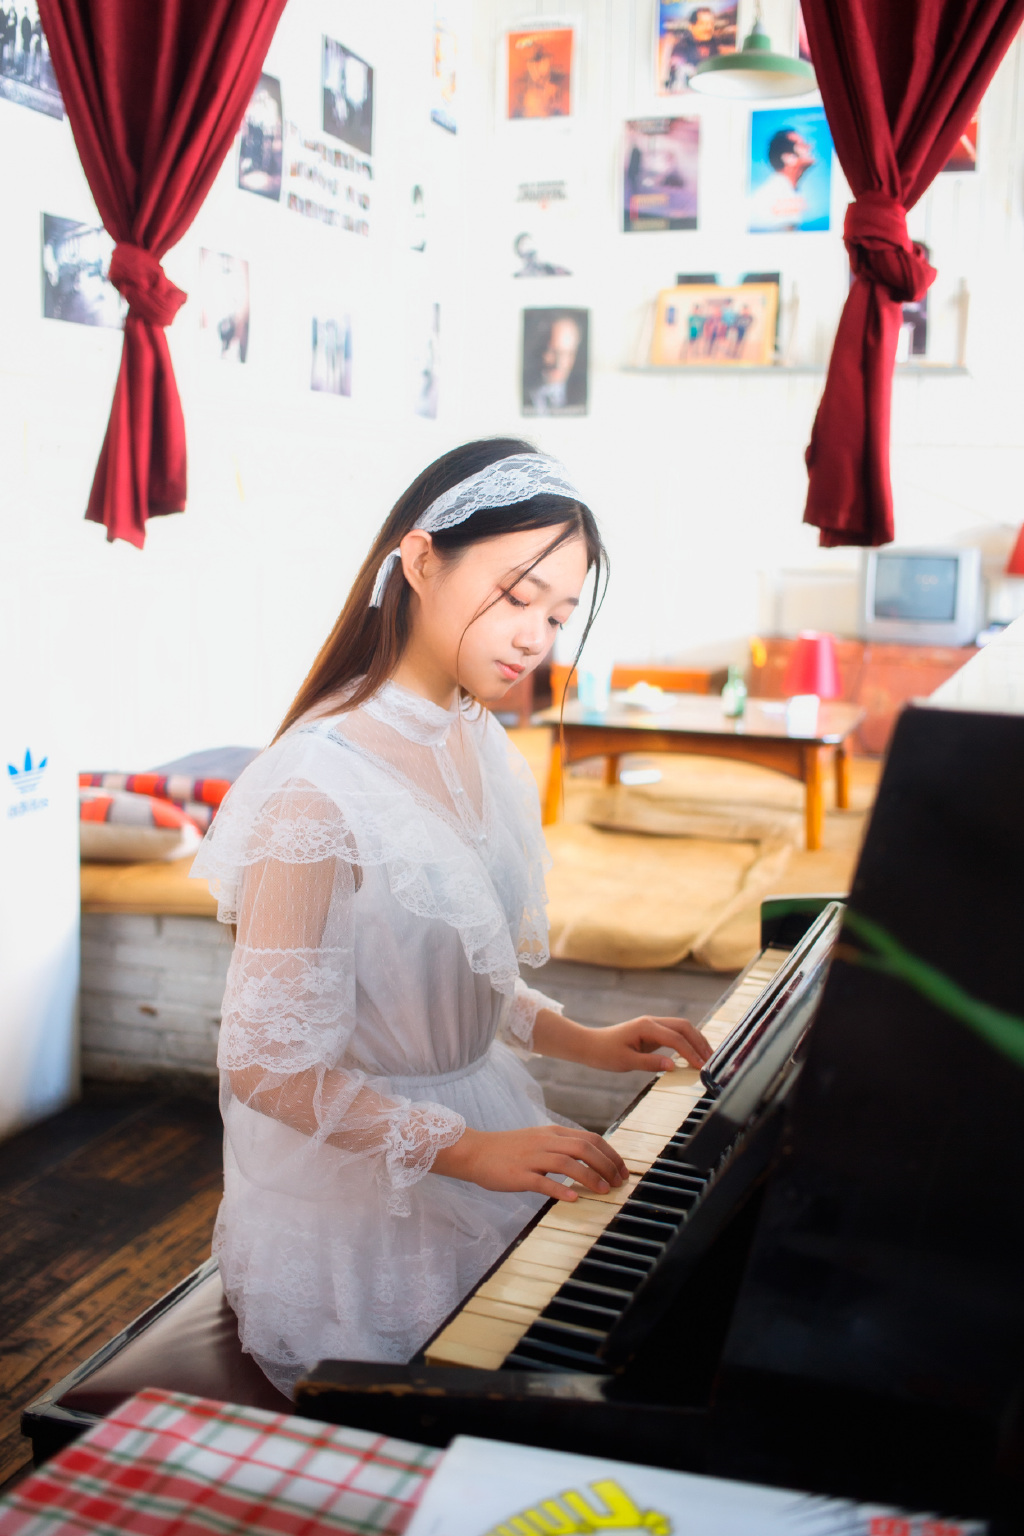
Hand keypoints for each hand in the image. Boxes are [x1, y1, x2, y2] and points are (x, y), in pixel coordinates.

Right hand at [432, 1124, 628, 1202]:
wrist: (476, 1152)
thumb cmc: (509, 1150)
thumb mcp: (539, 1141)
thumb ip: (562, 1147)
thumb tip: (590, 1160)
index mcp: (553, 1133)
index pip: (590, 1138)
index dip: (611, 1154)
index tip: (622, 1170)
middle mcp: (545, 1142)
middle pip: (584, 1148)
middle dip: (606, 1165)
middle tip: (618, 1183)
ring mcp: (532, 1157)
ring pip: (568, 1163)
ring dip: (590, 1177)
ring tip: (604, 1191)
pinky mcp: (519, 1175)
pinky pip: (543, 1181)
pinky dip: (560, 1189)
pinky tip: (573, 1198)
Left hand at [582, 1016, 711, 1074]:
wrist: (590, 1045)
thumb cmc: (604, 1053)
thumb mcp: (626, 1062)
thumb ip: (650, 1063)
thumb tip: (673, 1066)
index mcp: (646, 1027)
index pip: (676, 1038)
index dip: (691, 1052)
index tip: (701, 1067)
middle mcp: (652, 1022)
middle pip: (684, 1027)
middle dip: (699, 1042)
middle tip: (711, 1060)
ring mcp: (652, 1025)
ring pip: (681, 1028)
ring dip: (695, 1040)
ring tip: (707, 1057)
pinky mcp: (652, 1032)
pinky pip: (674, 1034)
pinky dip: (686, 1042)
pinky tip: (693, 1053)